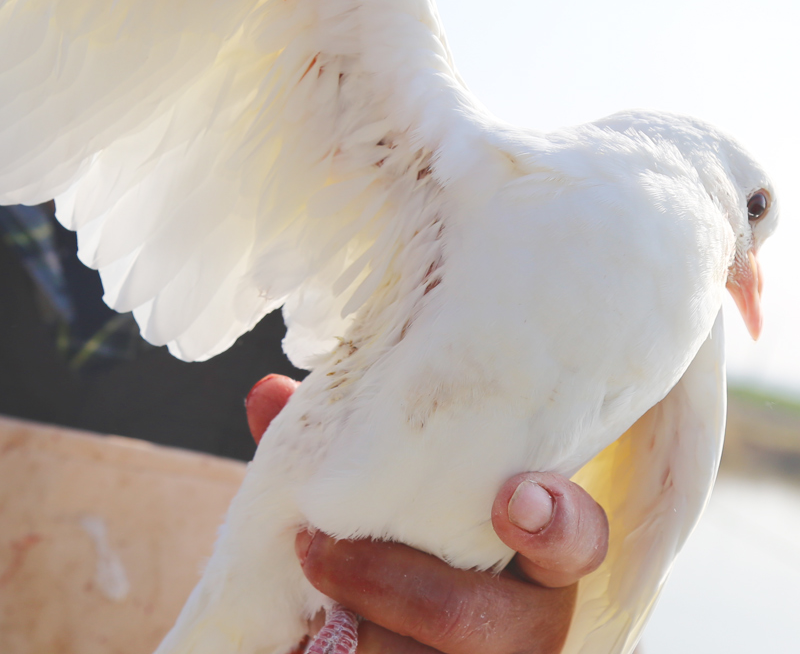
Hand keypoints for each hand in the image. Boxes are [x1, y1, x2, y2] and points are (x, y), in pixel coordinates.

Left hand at [246, 375, 608, 653]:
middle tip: (314, 547)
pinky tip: (303, 635)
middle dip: (383, 583)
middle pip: (471, 616)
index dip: (555, 521)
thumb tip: (267, 393)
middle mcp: (525, 621)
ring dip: (350, 628)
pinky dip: (334, 652)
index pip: (575, 538)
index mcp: (532, 553)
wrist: (386, 622)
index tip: (512, 498)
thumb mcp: (387, 494)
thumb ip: (341, 448)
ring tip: (302, 599)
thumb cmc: (401, 543)